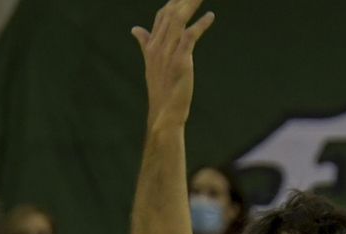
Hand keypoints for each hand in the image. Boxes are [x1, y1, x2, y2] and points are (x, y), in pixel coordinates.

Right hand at [131, 0, 214, 129]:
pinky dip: (201, 24)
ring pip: (179, 20)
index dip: (172, 3)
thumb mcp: (151, 63)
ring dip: (191, 4)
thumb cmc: (160, 89)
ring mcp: (168, 52)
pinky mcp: (180, 60)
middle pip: (170, 13)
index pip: (161, 16)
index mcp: (151, 46)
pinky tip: (211, 16)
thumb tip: (135, 29)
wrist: (164, 111)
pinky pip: (191, 36)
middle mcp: (158, 46)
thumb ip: (145, 43)